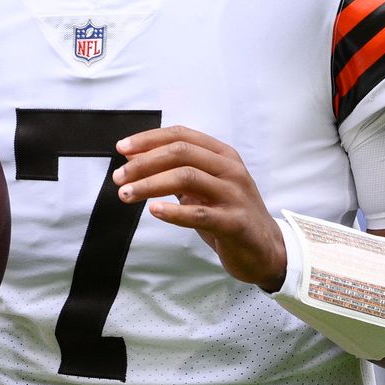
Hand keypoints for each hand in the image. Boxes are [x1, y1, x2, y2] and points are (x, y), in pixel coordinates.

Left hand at [114, 126, 286, 290]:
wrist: (265, 249)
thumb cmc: (228, 215)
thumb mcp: (202, 188)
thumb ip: (173, 171)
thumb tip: (133, 156)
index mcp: (222, 155)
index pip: (181, 135)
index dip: (149, 139)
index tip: (121, 148)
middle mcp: (230, 170)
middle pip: (181, 153)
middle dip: (144, 163)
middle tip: (119, 177)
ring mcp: (234, 195)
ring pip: (186, 178)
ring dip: (150, 185)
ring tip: (126, 194)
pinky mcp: (234, 222)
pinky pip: (200, 214)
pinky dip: (173, 211)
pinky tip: (154, 210)